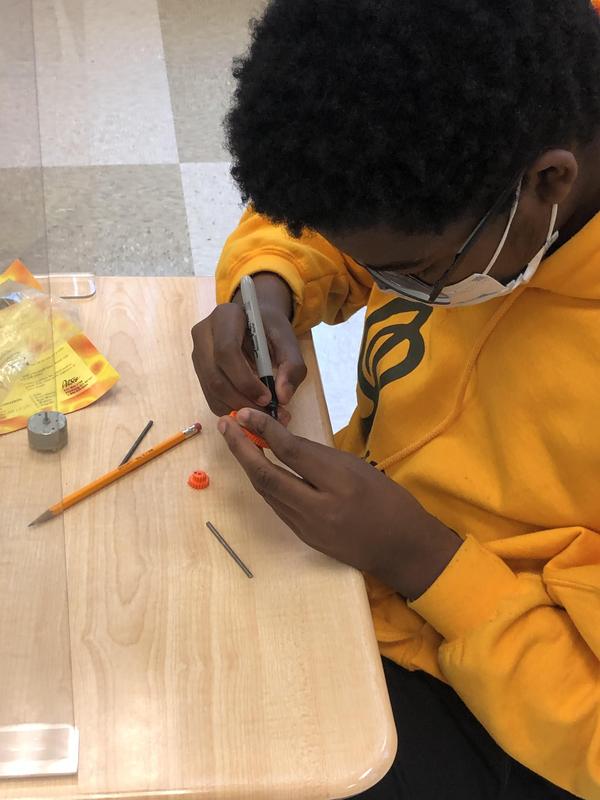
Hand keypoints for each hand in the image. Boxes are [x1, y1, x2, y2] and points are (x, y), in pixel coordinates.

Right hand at [191, 274, 306, 419]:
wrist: (252, 323)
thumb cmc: (269, 329)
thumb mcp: (288, 341)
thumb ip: (292, 366)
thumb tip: (283, 397)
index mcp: (225, 317)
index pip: (227, 352)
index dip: (245, 380)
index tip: (267, 398)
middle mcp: (204, 334)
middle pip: (215, 375)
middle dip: (241, 400)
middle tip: (266, 413)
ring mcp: (197, 353)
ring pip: (211, 390)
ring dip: (236, 408)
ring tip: (262, 414)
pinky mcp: (199, 370)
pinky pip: (210, 397)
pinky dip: (230, 408)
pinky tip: (250, 409)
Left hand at [218, 408, 462, 599]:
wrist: (402, 550)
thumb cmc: (389, 501)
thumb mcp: (359, 468)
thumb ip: (320, 457)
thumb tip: (284, 443)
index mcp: (341, 483)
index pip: (292, 452)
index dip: (264, 430)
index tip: (244, 413)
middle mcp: (319, 507)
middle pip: (267, 476)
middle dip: (240, 448)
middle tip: (225, 424)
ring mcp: (308, 527)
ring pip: (266, 492)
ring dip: (248, 465)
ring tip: (235, 440)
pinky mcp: (303, 538)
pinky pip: (276, 505)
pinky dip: (264, 483)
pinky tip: (257, 467)